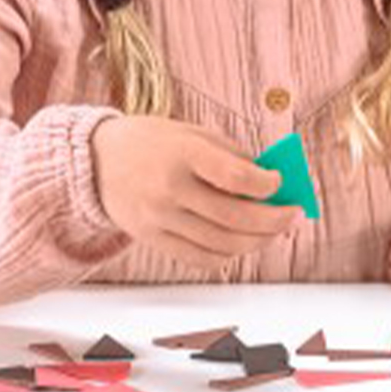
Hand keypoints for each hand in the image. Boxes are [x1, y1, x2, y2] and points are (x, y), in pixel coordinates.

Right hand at [89, 115, 303, 272]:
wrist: (96, 161)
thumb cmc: (152, 142)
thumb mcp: (192, 133)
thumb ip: (231, 155)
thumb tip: (271, 182)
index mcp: (183, 154)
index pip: (235, 177)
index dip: (266, 185)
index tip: (280, 183)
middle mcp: (170, 190)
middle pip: (234, 218)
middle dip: (274, 220)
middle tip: (294, 215)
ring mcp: (159, 219)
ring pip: (221, 244)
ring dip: (257, 242)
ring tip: (274, 231)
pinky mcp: (152, 239)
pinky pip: (199, 258)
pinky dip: (228, 255)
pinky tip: (243, 244)